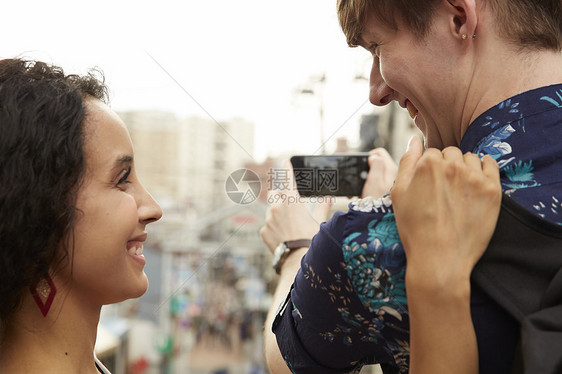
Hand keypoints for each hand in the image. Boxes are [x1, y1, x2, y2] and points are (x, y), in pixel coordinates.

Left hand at [260, 161, 332, 253]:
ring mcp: (268, 220)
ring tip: (290, 226)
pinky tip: (284, 237)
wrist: (298, 261)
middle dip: (280, 195)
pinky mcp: (263, 232)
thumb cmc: (312, 240)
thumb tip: (328, 198)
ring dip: (278, 214)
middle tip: (288, 202)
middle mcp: (277, 207)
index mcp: (292, 201)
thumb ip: (323, 206)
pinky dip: (274, 228)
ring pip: (271, 211)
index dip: (288, 169)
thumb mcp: (320, 222)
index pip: (289, 180)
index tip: (285, 161)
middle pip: (275, 194)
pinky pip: (268, 226)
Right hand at [362, 148, 397, 197]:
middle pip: (377, 163)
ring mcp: (391, 184)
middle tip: (358, 179)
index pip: (379, 153)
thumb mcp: (374, 181)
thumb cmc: (377, 202)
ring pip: (376, 174)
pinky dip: (368, 186)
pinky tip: (362, 194)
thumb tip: (373, 156)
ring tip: (359, 189)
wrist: (380, 220)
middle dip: (366, 168)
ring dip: (366, 178)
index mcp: (390, 169)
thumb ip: (375, 165)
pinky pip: (376, 183)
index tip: (360, 166)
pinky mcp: (387, 192)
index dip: (367, 156)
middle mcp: (393, 175)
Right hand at [390, 136, 500, 373]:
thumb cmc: (414, 228)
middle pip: (451, 152)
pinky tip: (476, 182)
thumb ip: (406, 161)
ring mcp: (474, 177)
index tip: (429, 184)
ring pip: (470, 158)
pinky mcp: (492, 190)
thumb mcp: (398, 193)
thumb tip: (414, 140)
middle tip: (443, 190)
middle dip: (447, 166)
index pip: (431, 152)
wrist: (439, 259)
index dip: (428, 168)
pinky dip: (485, 168)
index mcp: (427, 164)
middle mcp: (452, 165)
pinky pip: (491, 164)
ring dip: (464, 167)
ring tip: (458, 190)